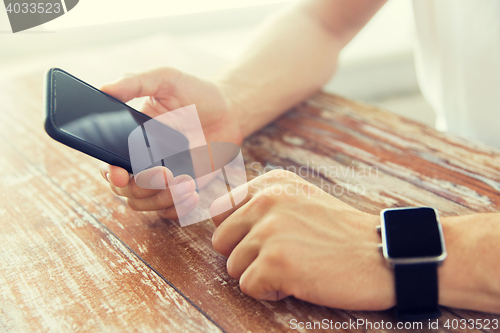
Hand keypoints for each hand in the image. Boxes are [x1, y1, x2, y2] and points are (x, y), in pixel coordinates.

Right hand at [99, 67, 243, 218]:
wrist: (228, 112)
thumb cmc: (195, 93)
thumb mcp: (166, 79)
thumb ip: (136, 82)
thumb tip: (105, 88)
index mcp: (128, 139)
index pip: (108, 162)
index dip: (110, 172)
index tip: (120, 173)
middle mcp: (140, 162)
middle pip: (124, 190)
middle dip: (142, 187)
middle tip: (166, 174)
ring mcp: (161, 179)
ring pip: (145, 204)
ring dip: (163, 199)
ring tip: (189, 183)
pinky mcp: (180, 189)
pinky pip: (170, 211)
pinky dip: (178, 208)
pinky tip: (193, 193)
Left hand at [210, 170, 394, 309]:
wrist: (381, 256)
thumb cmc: (341, 234)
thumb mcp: (301, 200)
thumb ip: (263, 203)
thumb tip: (221, 217)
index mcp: (271, 183)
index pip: (220, 209)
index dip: (237, 232)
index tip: (263, 240)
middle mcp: (266, 200)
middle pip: (221, 240)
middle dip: (244, 256)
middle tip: (280, 258)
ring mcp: (269, 231)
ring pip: (233, 266)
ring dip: (260, 275)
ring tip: (295, 267)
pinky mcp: (275, 262)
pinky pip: (248, 287)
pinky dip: (270, 292)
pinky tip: (298, 281)